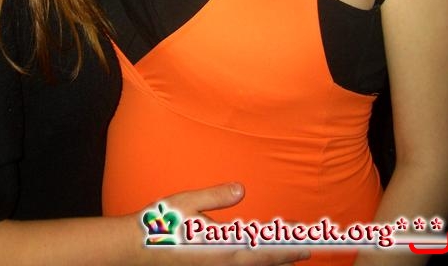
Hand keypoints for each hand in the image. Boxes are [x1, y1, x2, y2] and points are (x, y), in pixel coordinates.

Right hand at [137, 183, 309, 263]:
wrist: (136, 249)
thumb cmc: (161, 224)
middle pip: (263, 262)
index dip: (287, 246)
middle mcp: (224, 263)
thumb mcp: (187, 202)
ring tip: (293, 256)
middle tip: (311, 248)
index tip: (307, 240)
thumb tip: (240, 189)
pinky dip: (257, 264)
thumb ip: (215, 197)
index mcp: (222, 248)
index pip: (263, 248)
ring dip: (274, 262)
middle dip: (287, 256)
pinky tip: (258, 259)